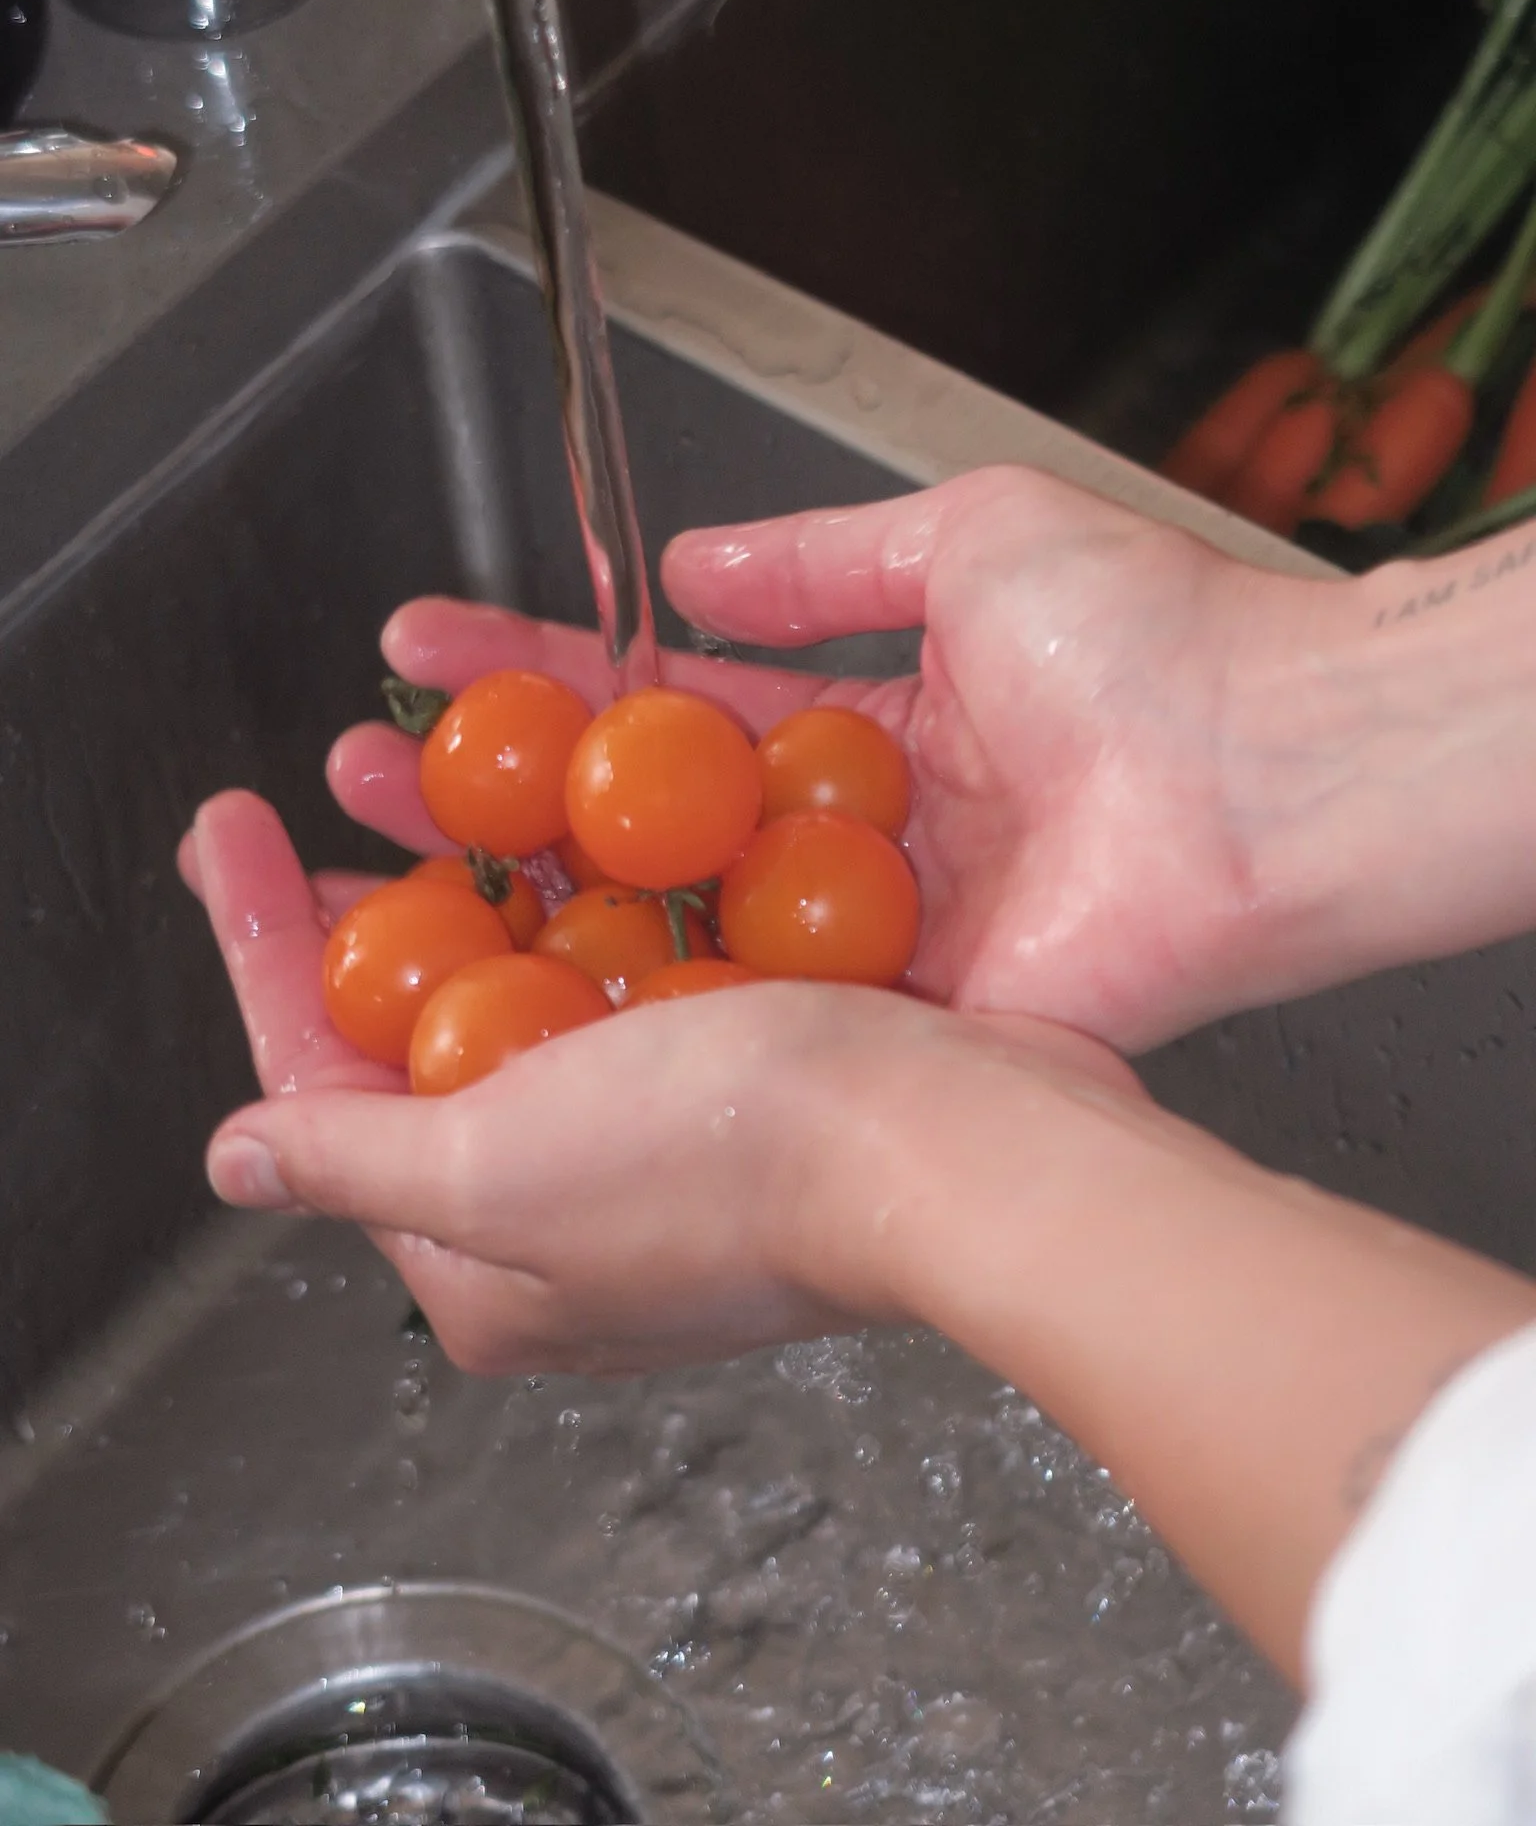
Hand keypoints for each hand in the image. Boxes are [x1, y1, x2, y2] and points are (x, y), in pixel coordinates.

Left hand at [186, 797, 1535, 1691]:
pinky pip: (632, 960)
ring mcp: (659, 1138)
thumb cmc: (738, 1165)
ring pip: (530, 975)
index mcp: (488, 1261)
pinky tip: (574, 802)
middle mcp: (567, 1209)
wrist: (972, 1147)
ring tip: (429, 756)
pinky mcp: (744, 1074)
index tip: (230, 829)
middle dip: (365, 894)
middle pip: (421, 1026)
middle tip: (328, 778)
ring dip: (477, 861)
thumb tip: (234, 1159)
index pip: (319, 1082)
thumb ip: (354, 1156)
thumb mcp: (500, 1169)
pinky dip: (593, 882)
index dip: (265, 943)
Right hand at [328, 465, 1354, 1049]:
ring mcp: (857, 949)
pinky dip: (626, 1010)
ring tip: (379, 878)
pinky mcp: (883, 1033)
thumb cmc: (1151, 644)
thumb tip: (687, 570)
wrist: (1266, 779)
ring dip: (522, 908)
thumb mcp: (964, 539)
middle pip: (633, 831)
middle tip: (357, 778)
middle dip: (487, 800)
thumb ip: (818, 557)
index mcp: (866, 732)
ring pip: (659, 932)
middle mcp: (843, 850)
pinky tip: (505, 995)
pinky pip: (734, 1021)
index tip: (425, 647)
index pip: (662, 708)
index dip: (539, 677)